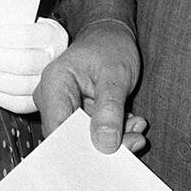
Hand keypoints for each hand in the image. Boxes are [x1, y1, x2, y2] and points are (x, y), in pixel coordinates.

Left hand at [0, 17, 67, 113]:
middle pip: (21, 63)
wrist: (41, 48)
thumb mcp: (20, 17)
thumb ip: (3, 19)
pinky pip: (16, 103)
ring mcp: (48, 83)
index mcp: (53, 34)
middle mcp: (56, 60)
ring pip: (17, 85)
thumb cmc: (23, 30)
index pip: (25, 36)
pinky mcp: (38, 101)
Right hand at [33, 20, 143, 152]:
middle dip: (105, 143)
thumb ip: (110, 108)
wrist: (111, 35)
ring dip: (115, 137)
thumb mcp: (115, 74)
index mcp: (53, 85)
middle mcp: (53, 100)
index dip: (80, 149)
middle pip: (72, 138)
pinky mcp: (79, 115)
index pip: (58, 130)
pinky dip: (115, 131)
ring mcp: (66, 108)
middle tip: (134, 141)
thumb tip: (105, 144)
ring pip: (86, 139)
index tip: (108, 155)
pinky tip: (132, 122)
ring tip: (136, 127)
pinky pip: (95, 133)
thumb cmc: (109, 46)